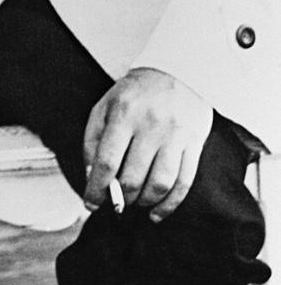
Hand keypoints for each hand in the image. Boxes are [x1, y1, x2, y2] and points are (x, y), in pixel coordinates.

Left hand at [83, 67, 212, 221]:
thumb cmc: (135, 94)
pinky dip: (169, 204)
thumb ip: (92, 139)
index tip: (91, 203)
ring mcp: (174, 135)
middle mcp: (150, 125)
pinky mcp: (194, 144)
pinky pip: (183, 183)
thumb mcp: (105, 106)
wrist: (178, 72)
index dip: (97, 188)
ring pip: (159, 184)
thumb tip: (92, 176)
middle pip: (133, 177)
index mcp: (123, 113)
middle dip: (120, 198)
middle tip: (115, 202)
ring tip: (134, 203)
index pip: (106, 161)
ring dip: (143, 202)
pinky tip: (157, 212)